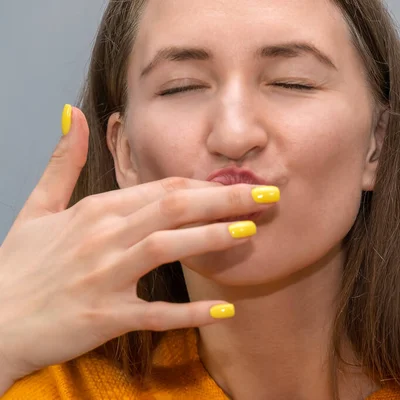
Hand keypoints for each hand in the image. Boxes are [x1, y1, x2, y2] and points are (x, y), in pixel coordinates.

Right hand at [0, 106, 277, 387]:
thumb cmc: (18, 266)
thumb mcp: (37, 207)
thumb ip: (63, 162)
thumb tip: (74, 115)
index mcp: (95, 210)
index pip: (162, 188)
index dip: (206, 185)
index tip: (240, 184)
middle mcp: (103, 238)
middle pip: (173, 208)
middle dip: (225, 199)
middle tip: (268, 196)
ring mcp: (105, 277)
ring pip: (167, 248)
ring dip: (212, 238)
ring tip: (252, 233)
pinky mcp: (105, 317)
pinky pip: (156, 314)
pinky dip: (191, 312)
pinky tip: (225, 309)